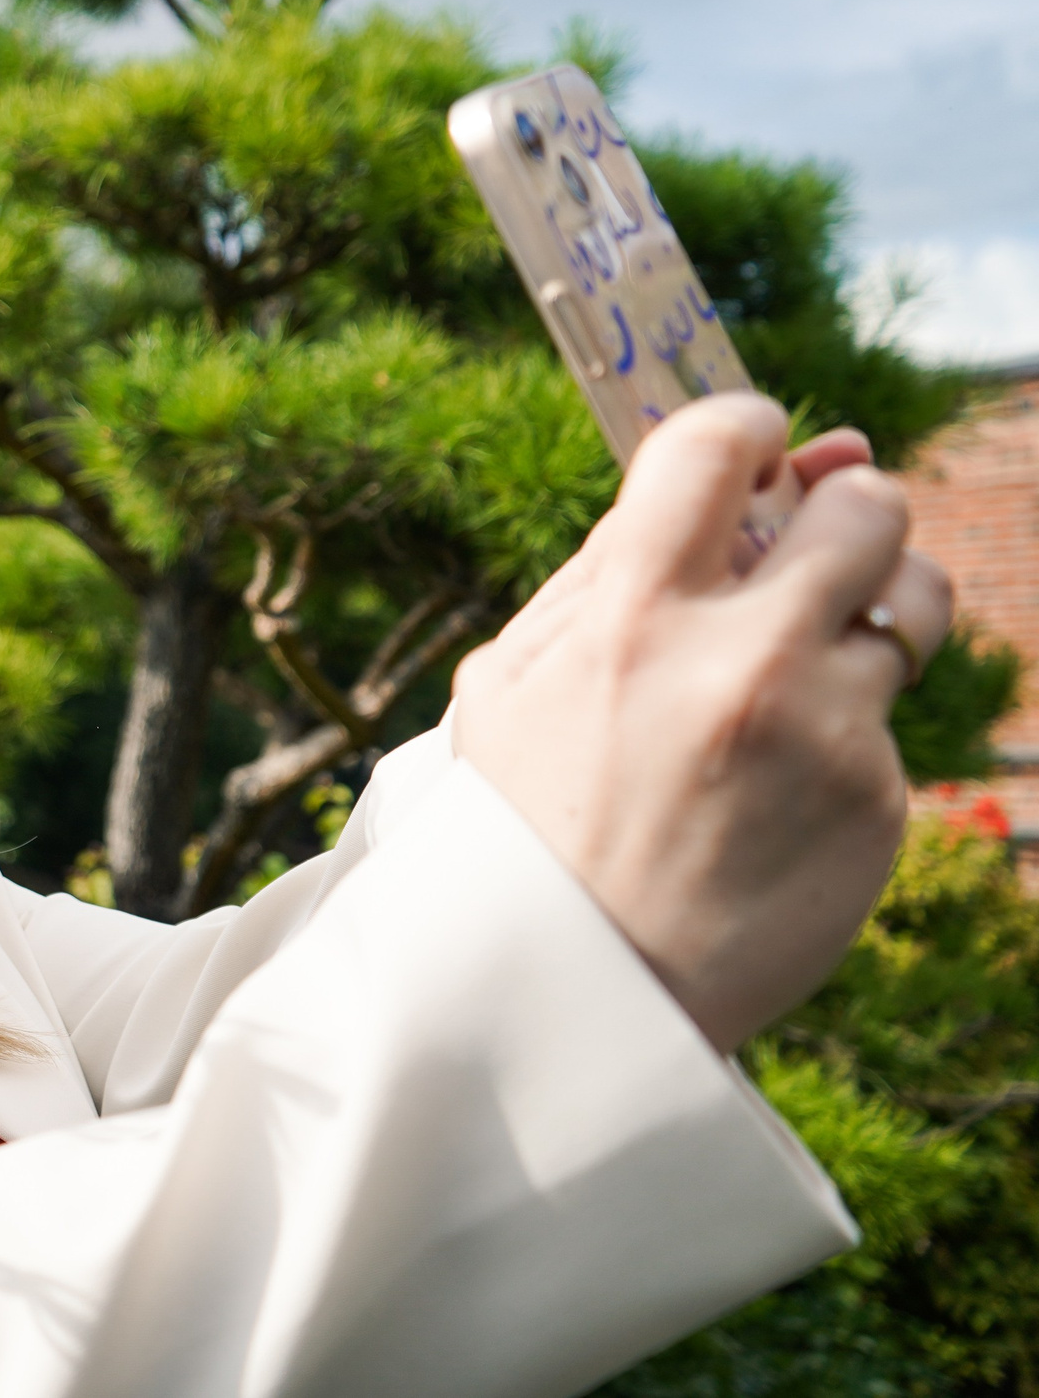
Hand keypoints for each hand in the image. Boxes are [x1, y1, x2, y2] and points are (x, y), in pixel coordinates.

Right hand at [452, 394, 952, 1053]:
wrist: (565, 1000)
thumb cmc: (521, 826)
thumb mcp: (512, 686)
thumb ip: (608, 573)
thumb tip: (739, 474)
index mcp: (630, 615)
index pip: (722, 445)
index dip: (748, 429)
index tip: (755, 450)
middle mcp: (741, 660)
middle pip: (869, 504)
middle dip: (844, 510)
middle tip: (809, 548)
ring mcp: (824, 733)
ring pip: (916, 602)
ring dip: (877, 606)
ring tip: (818, 655)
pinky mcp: (879, 803)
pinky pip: (890, 722)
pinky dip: (844, 738)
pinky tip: (775, 793)